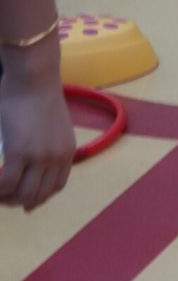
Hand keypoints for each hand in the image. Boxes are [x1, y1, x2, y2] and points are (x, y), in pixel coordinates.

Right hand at [0, 46, 75, 211]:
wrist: (34, 79)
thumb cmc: (37, 95)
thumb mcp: (51, 125)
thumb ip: (46, 142)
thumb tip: (31, 153)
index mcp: (67, 152)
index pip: (56, 186)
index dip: (39, 197)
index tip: (24, 201)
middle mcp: (57, 158)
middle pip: (39, 194)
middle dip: (19, 201)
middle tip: (2, 199)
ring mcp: (40, 157)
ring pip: (22, 193)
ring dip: (6, 199)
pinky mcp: (20, 153)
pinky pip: (6, 183)